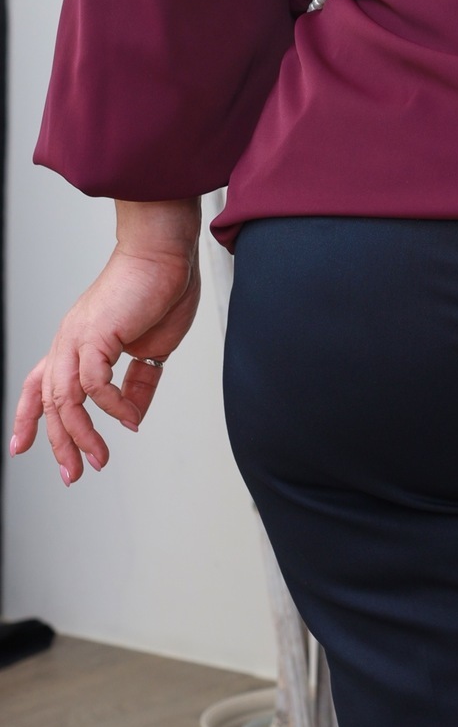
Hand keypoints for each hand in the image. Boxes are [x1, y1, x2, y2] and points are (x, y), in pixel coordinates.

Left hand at [8, 197, 201, 484]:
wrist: (166, 252)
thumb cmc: (161, 288)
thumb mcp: (153, 348)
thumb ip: (140, 383)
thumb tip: (132, 416)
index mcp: (78, 342)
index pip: (41, 383)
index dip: (29, 417)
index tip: (22, 447)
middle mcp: (69, 341)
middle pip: (51, 402)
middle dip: (59, 443)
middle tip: (73, 474)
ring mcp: (77, 338)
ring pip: (65, 400)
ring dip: (81, 436)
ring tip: (99, 459)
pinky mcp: (94, 335)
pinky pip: (94, 385)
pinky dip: (111, 407)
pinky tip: (128, 419)